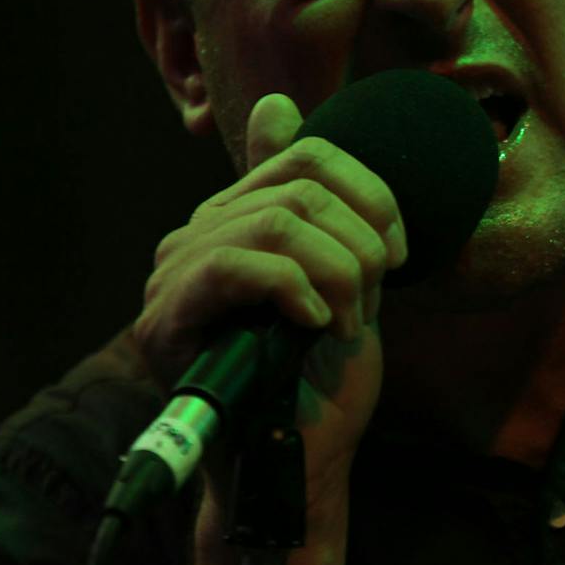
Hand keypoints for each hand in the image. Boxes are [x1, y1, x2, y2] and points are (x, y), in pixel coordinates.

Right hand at [132, 91, 405, 522]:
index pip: (307, 155)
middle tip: (367, 307)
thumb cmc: (317, 375)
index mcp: (235, 218)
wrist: (300, 460)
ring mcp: (173, 276)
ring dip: (337, 276)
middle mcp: (194, 236)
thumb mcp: (338, 274)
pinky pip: (238, 266)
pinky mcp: (165, 320)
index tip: (399, 254)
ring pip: (278, 223)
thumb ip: (314, 200)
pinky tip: (315, 327)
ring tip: (344, 325)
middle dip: (359, 248)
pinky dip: (296, 290)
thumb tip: (275, 104)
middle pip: (300, 189)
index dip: (371, 195)